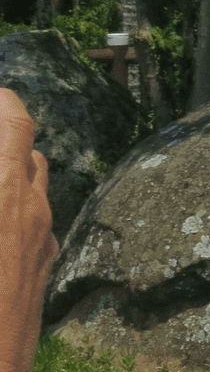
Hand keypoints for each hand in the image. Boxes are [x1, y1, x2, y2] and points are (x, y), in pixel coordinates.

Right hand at [0, 88, 54, 366]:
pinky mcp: (43, 269)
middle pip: (26, 153)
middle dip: (1, 139)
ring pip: (33, 190)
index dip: (1, 102)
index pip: (14, 121)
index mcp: (3, 189)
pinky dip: (14, 211)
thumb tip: (8, 167)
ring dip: (9, 176)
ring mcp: (42, 241)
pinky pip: (34, 225)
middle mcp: (33, 208)